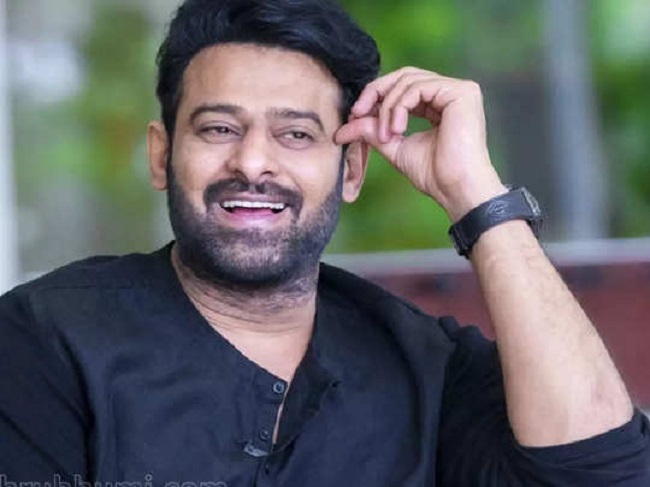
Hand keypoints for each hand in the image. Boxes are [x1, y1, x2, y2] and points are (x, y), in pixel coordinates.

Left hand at [335, 67, 506, 221]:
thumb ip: (372, 131)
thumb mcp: (394, 146)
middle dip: (375, 92)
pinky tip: (397, 129)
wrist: (455, 188)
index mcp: (438, 104)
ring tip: (386, 136)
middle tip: (357, 113)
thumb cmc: (434, 174)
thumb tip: (343, 129)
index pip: (402, 85)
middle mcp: (450, 92)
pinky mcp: (461, 92)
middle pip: (404, 75)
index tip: (355, 115)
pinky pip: (417, 87)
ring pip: (407, 81)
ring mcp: (458, 90)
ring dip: (387, 108)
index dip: (376, 95)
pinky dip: (399, 106)